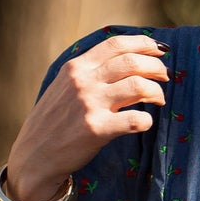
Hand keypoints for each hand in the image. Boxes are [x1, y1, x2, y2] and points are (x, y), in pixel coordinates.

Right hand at [4, 33, 168, 200]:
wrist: (34, 156)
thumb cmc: (53, 122)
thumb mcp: (63, 86)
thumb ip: (88, 72)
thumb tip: (125, 60)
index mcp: (76, 67)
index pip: (116, 44)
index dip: (143, 43)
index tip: (160, 50)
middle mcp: (83, 81)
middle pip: (132, 62)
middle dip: (156, 67)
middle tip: (165, 77)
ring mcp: (89, 104)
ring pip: (138, 85)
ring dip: (156, 91)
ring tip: (159, 99)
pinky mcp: (96, 129)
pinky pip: (135, 119)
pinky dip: (147, 120)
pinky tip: (145, 122)